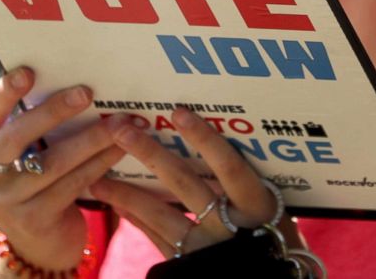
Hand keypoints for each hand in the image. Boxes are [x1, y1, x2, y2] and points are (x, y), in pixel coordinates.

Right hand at [0, 67, 124, 270]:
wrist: (39, 242)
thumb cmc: (28, 179)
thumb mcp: (15, 153)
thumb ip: (24, 123)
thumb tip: (63, 77)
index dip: (4, 93)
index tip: (28, 71)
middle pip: (14, 138)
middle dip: (52, 111)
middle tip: (85, 92)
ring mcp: (2, 204)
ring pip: (52, 162)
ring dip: (90, 138)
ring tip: (117, 121)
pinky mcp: (33, 220)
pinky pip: (72, 183)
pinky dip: (98, 163)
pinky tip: (118, 148)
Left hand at [91, 107, 302, 257]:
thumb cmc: (278, 242)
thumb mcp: (274, 212)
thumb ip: (249, 184)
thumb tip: (223, 140)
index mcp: (257, 206)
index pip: (230, 166)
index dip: (204, 139)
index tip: (179, 112)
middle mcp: (230, 226)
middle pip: (184, 185)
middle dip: (151, 155)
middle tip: (122, 131)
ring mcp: (206, 248)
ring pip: (160, 215)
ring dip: (127, 194)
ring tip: (97, 176)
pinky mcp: (188, 267)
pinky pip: (157, 237)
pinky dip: (136, 218)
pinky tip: (118, 202)